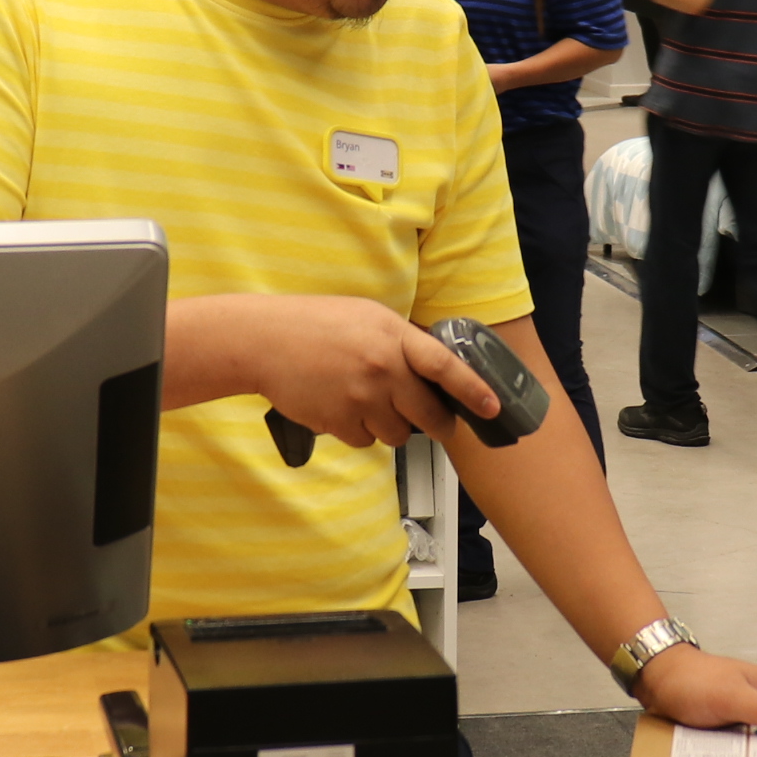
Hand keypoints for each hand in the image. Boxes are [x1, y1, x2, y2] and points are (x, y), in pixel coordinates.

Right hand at [207, 296, 497, 450]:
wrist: (264, 341)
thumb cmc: (314, 324)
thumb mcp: (367, 316)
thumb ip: (401, 340)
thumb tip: (432, 367)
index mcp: (393, 337)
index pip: (445, 367)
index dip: (473, 390)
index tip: (492, 407)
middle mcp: (382, 369)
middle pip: (427, 414)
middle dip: (438, 426)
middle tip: (442, 427)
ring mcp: (360, 397)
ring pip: (396, 434)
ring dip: (389, 426)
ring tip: (368, 403)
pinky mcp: (338, 421)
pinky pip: (364, 440)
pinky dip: (358, 430)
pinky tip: (341, 407)